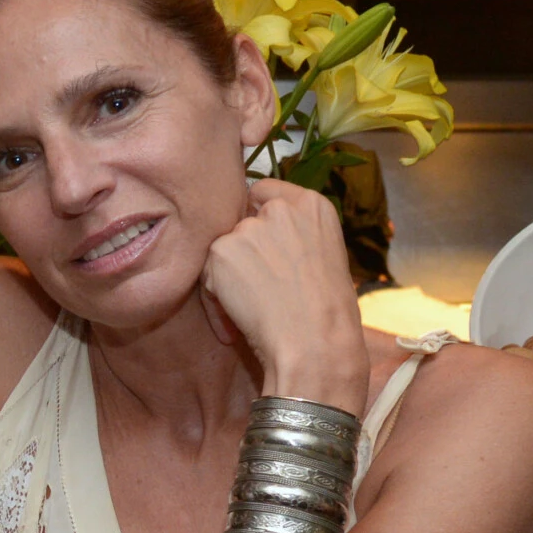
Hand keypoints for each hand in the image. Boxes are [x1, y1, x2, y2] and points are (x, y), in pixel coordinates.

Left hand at [201, 178, 367, 415]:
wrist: (316, 341)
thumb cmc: (327, 311)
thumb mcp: (323, 254)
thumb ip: (292, 234)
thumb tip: (257, 236)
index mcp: (312, 205)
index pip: (263, 192)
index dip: (256, 220)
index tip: (262, 248)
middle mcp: (279, 208)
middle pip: (238, 221)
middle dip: (240, 251)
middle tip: (259, 286)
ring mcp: (248, 227)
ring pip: (221, 248)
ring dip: (227, 276)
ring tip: (253, 307)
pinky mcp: (221, 250)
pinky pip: (206, 274)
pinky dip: (215, 298)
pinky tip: (238, 317)